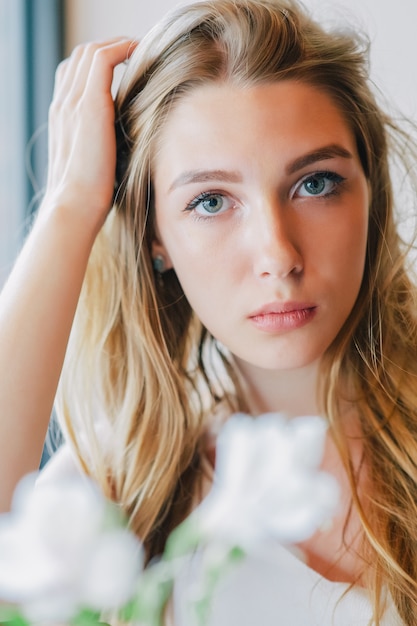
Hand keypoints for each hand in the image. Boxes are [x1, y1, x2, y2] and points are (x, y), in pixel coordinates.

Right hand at [43, 38, 136, 231]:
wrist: (75, 206)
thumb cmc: (90, 196)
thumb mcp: (96, 164)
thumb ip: (104, 146)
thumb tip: (130, 147)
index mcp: (62, 118)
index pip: (75, 74)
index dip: (99, 64)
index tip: (126, 66)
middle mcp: (63, 105)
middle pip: (80, 57)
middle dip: (110, 48)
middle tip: (137, 54)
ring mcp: (73, 103)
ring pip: (90, 52)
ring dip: (117, 45)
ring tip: (141, 51)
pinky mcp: (90, 106)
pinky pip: (103, 59)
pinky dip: (122, 49)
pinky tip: (141, 54)